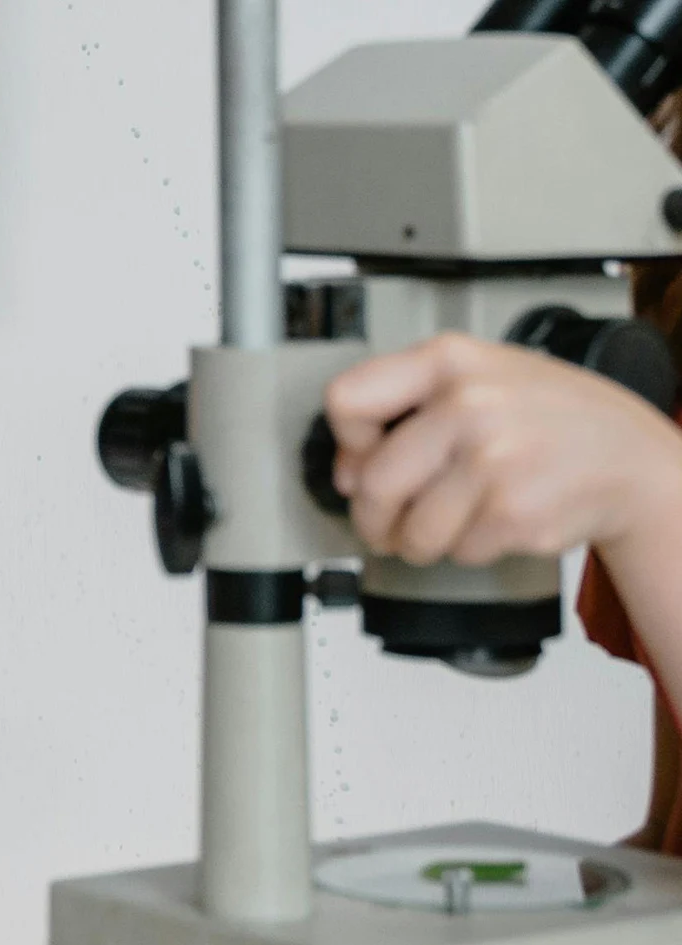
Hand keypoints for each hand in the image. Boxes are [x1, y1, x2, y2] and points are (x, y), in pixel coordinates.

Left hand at [324, 332, 681, 566]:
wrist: (630, 459)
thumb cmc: (547, 420)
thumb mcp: (478, 380)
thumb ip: (404, 410)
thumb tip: (347, 472)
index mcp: (450, 361)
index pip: (346, 401)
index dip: (347, 445)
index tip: (363, 460)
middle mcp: (469, 404)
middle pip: (371, 485)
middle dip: (377, 518)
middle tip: (395, 521)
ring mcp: (493, 458)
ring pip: (410, 532)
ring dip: (424, 541)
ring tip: (458, 517)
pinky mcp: (511, 512)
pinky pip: (456, 552)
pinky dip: (470, 548)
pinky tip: (497, 518)